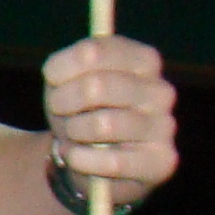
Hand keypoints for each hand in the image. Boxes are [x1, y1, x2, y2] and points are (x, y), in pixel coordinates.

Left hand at [41, 32, 178, 202]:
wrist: (92, 159)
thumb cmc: (81, 111)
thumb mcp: (68, 82)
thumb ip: (68, 66)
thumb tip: (67, 62)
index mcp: (144, 60)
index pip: (93, 51)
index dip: (62, 67)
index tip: (50, 77)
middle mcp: (160, 91)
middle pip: (97, 86)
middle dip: (64, 100)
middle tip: (57, 108)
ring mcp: (164, 127)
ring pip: (104, 124)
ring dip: (73, 131)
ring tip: (71, 134)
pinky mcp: (162, 162)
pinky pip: (113, 162)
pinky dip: (81, 159)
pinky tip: (75, 156)